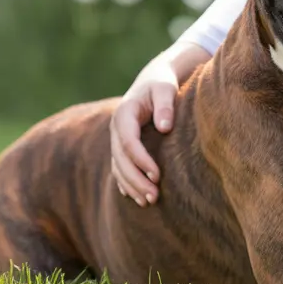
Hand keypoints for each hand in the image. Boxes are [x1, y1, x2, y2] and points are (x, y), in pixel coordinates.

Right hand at [109, 62, 178, 206]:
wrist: (152, 81)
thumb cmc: (162, 85)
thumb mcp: (165, 88)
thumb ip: (166, 105)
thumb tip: (164, 127)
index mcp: (124, 113)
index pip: (128, 141)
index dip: (140, 160)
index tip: (157, 175)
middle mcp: (116, 128)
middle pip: (121, 159)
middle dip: (136, 179)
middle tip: (153, 197)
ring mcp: (116, 139)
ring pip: (118, 167)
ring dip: (131, 186)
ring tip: (149, 202)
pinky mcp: (122, 147)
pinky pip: (120, 168)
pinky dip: (127, 184)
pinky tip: (136, 197)